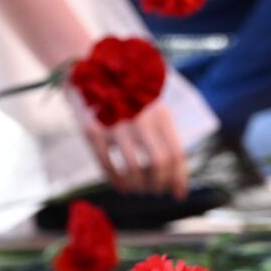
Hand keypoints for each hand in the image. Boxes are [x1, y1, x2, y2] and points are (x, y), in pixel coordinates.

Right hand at [73, 96, 188, 199]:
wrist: (91, 76)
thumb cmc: (128, 102)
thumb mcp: (153, 112)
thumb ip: (165, 139)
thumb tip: (178, 182)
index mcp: (161, 115)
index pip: (176, 153)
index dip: (179, 178)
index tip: (177, 194)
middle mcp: (142, 119)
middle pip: (159, 163)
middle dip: (159, 184)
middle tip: (155, 192)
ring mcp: (117, 125)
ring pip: (134, 168)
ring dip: (138, 186)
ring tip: (138, 189)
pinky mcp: (94, 132)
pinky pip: (107, 165)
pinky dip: (117, 182)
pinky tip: (121, 187)